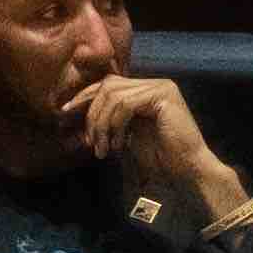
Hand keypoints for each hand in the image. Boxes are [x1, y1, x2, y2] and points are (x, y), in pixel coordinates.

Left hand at [62, 75, 248, 223]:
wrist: (188, 170)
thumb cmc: (160, 157)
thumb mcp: (126, 135)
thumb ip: (109, 121)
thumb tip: (76, 112)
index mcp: (145, 89)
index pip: (107, 85)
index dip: (83, 98)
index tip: (64, 114)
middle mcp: (154, 83)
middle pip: (107, 86)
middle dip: (91, 113)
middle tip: (89, 142)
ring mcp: (160, 87)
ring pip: (113, 95)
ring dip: (102, 124)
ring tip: (103, 150)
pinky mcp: (163, 96)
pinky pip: (126, 104)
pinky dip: (115, 125)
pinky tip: (117, 146)